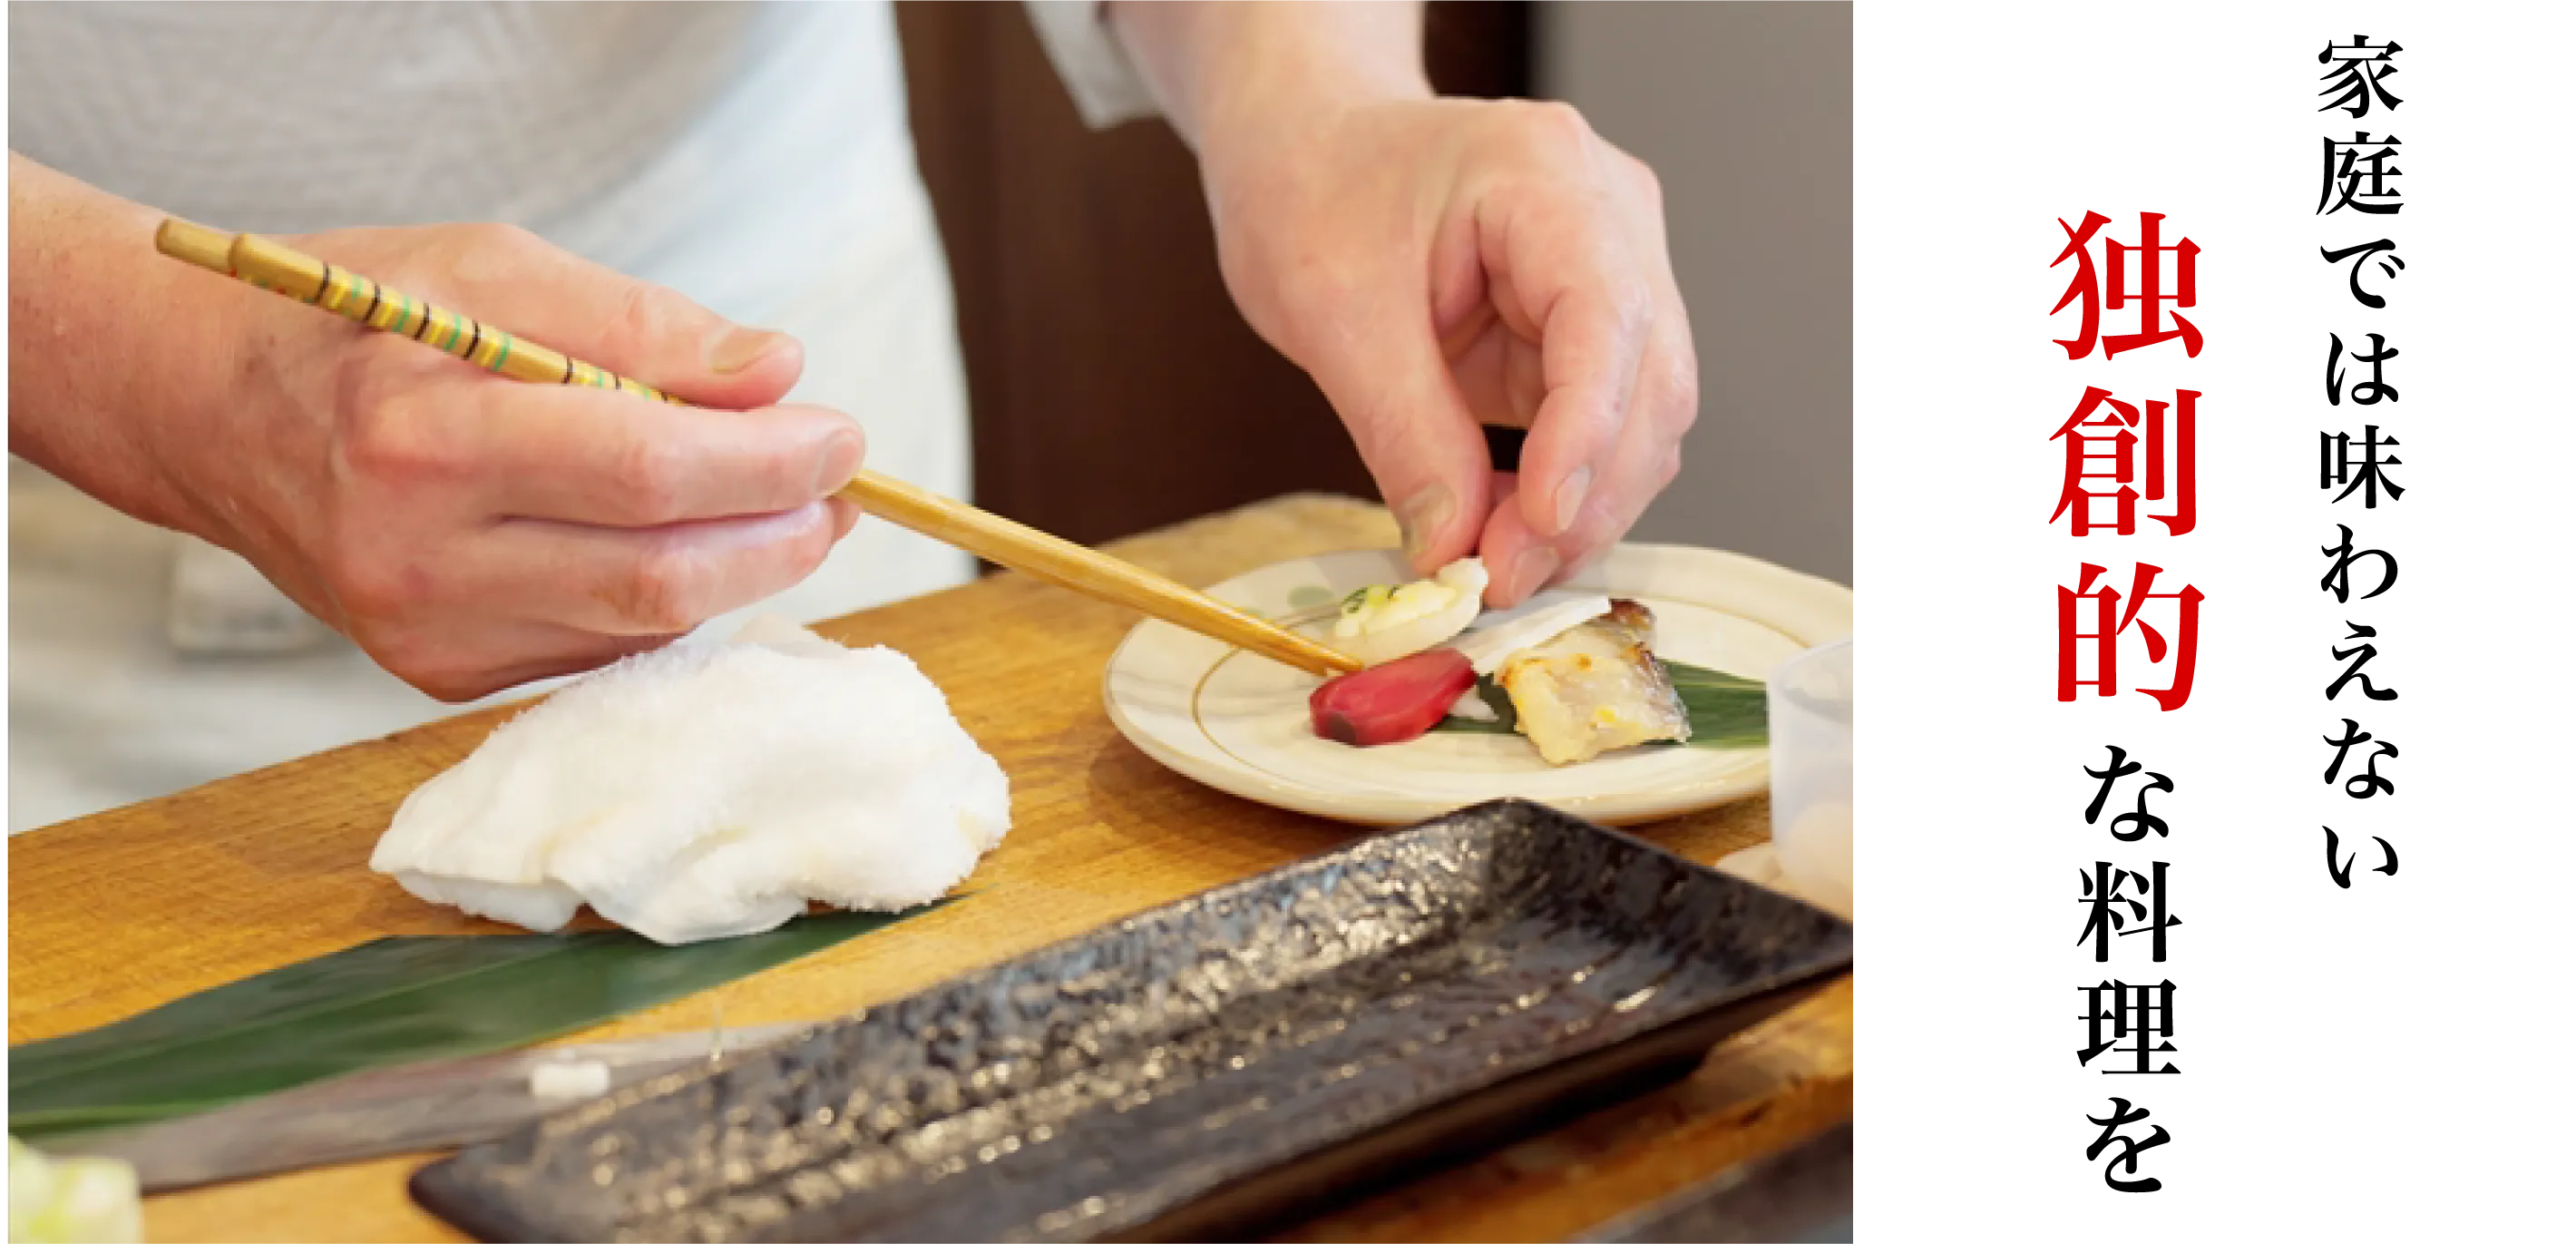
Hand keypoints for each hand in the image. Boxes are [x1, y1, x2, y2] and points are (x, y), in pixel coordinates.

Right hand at [145, 222, 859, 699]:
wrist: (206, 410)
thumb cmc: (364, 321)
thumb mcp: (493, 271)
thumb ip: (641, 324)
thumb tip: (778, 373)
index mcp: (424, 436)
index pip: (645, 469)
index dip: (769, 461)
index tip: (842, 434)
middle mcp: (415, 555)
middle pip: (658, 575)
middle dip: (780, 534)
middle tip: (842, 488)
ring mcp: (423, 633)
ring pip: (643, 626)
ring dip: (742, 571)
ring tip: (786, 508)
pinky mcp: (437, 673)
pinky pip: (601, 647)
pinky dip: (669, 598)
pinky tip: (689, 543)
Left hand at [1203, 97, 1696, 606]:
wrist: (1310, 153)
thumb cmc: (1313, 192)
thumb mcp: (1331, 314)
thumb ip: (1403, 431)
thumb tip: (1454, 548)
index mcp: (1545, 173)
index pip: (1606, 314)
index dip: (1586, 432)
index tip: (1540, 523)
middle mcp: (1611, 214)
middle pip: (1651, 379)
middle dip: (1587, 497)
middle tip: (1499, 580)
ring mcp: (1615, 270)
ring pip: (1644, 418)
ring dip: (1582, 509)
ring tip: (1492, 568)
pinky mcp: (1592, 331)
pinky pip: (1605, 428)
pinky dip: (1563, 493)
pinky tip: (1503, 533)